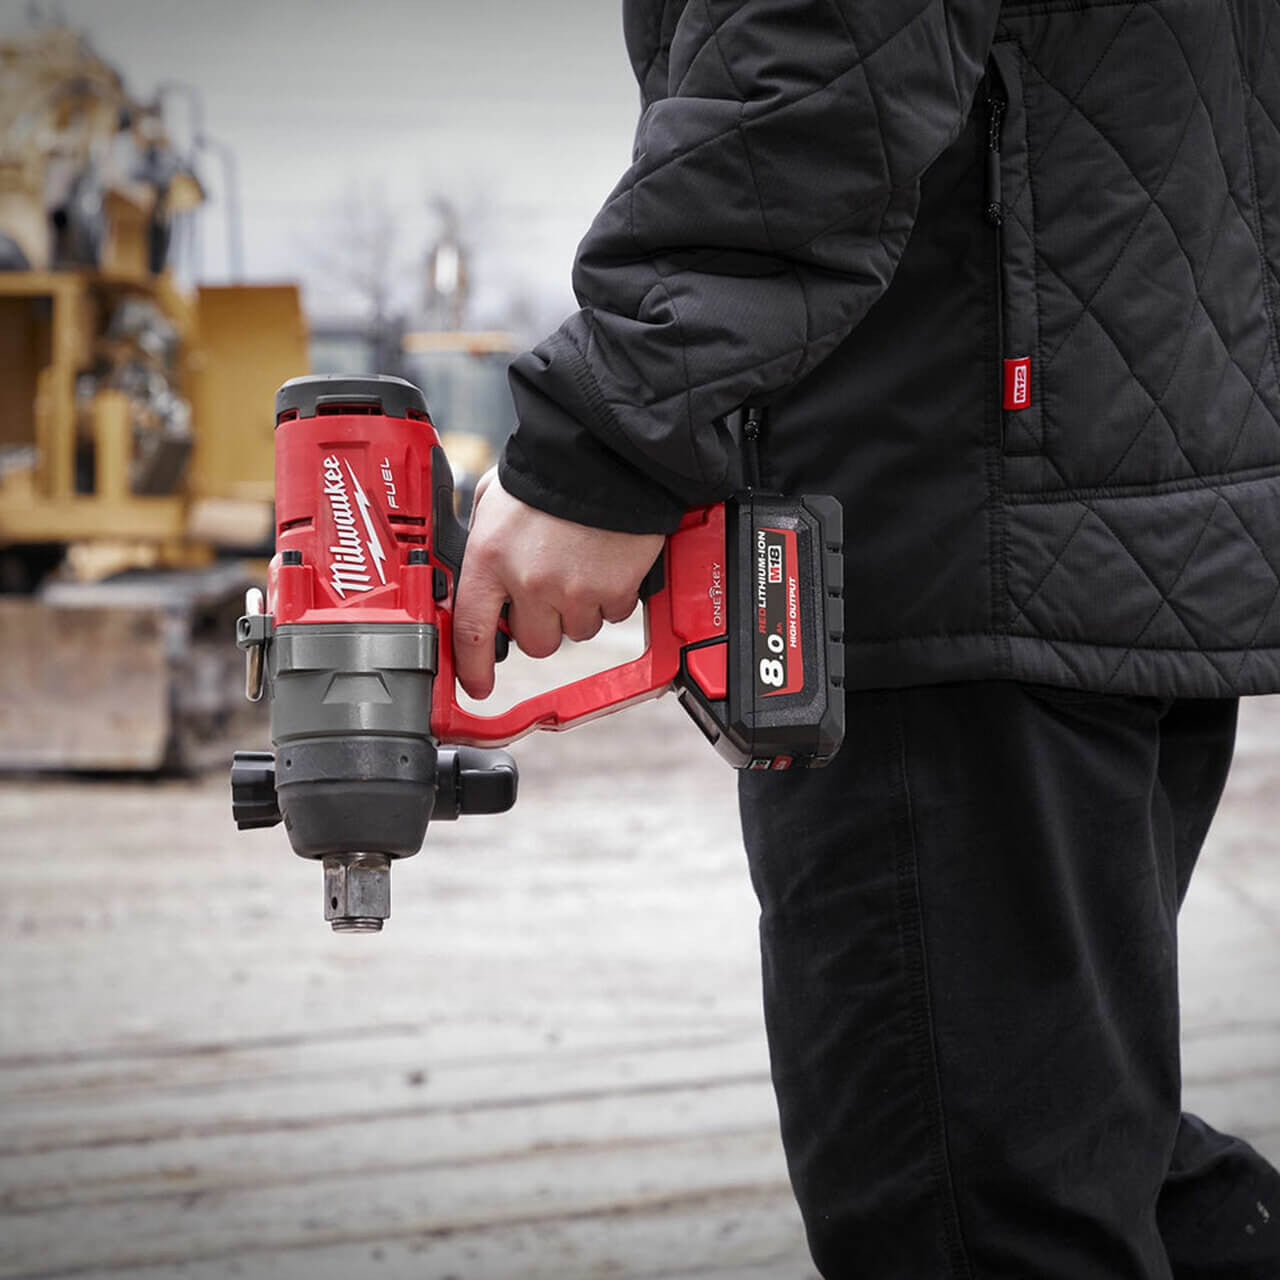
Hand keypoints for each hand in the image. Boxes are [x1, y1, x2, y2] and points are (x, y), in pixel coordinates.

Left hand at [453, 471, 665, 698]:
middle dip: (542, 624)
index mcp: (490, 559)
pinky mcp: (614, 590)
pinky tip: (605, 563)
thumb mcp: (495, 501)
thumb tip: (474, 573)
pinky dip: (610, 597)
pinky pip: (610, 615)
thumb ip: (483, 541)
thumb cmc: (551, 473)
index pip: (471, 631)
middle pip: (534, 643)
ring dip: (578, 610)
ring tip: (581, 565)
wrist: (608, 454)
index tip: (477, 684)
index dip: (472, 667)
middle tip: (550, 590)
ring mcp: (574, 590)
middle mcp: (529, 581)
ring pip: (575, 632)